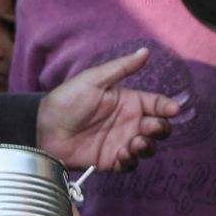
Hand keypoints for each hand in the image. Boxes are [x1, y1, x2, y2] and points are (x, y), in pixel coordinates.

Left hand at [36, 48, 180, 171]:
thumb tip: (145, 51)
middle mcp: (129, 122)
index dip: (167, 108)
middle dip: (160, 128)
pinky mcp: (112, 160)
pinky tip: (122, 153)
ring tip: (135, 143)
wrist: (43, 128)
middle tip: (148, 127)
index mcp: (128, 102)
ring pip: (149, 147)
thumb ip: (122, 68)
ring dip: (147, 146)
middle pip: (158, 128)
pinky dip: (131, 160)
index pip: (157, 104)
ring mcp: (121, 142)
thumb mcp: (94, 80)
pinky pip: (131, 164)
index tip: (172, 110)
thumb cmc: (66, 100)